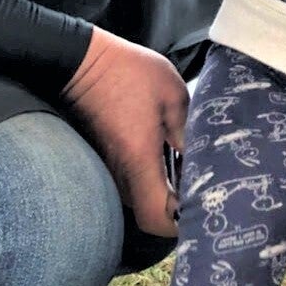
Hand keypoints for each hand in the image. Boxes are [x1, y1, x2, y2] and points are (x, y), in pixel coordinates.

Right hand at [62, 27, 187, 236]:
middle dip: (177, 207)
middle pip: (151, 214)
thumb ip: (188, 128)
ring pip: (141, 199)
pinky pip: (132, 183)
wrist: (83, 62)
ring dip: (164, 191)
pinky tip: (168, 154)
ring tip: (189, 166)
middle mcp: (120, 174)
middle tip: (201, 182)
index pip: (156, 219)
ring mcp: (109, 169)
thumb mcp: (171, 92)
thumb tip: (202, 157)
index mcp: (139, 160)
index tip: (200, 202)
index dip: (179, 222)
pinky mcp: (105, 160)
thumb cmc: (128, 73)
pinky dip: (151, 178)